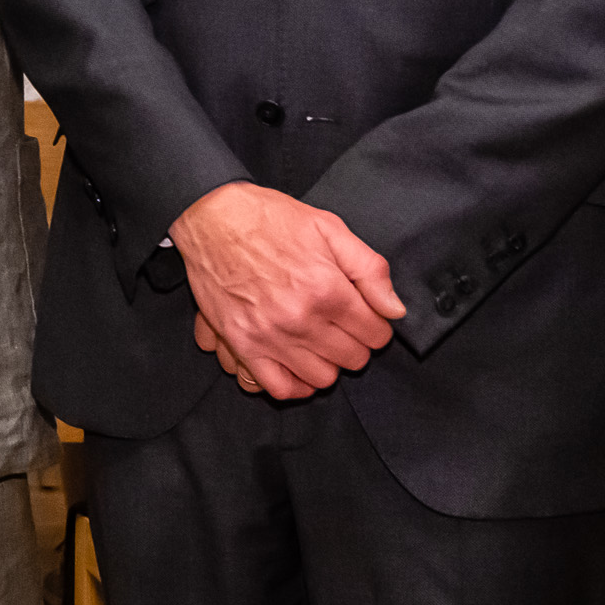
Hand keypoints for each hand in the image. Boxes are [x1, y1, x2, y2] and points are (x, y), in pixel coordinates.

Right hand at [169, 182, 404, 398]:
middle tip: (341, 325)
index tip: (364, 315)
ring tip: (318, 341)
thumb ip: (369, 269)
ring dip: (327, 362)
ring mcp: (269, 335)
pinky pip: (278, 387)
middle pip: (352, 359)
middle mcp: (300, 318)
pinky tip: (297, 365)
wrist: (211, 216)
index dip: (376, 324)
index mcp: (326, 289)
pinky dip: (294, 385)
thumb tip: (393, 310)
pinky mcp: (241, 343)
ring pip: (321, 378)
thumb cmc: (268, 218)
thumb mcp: (329, 227)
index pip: (376, 334)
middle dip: (355, 343)